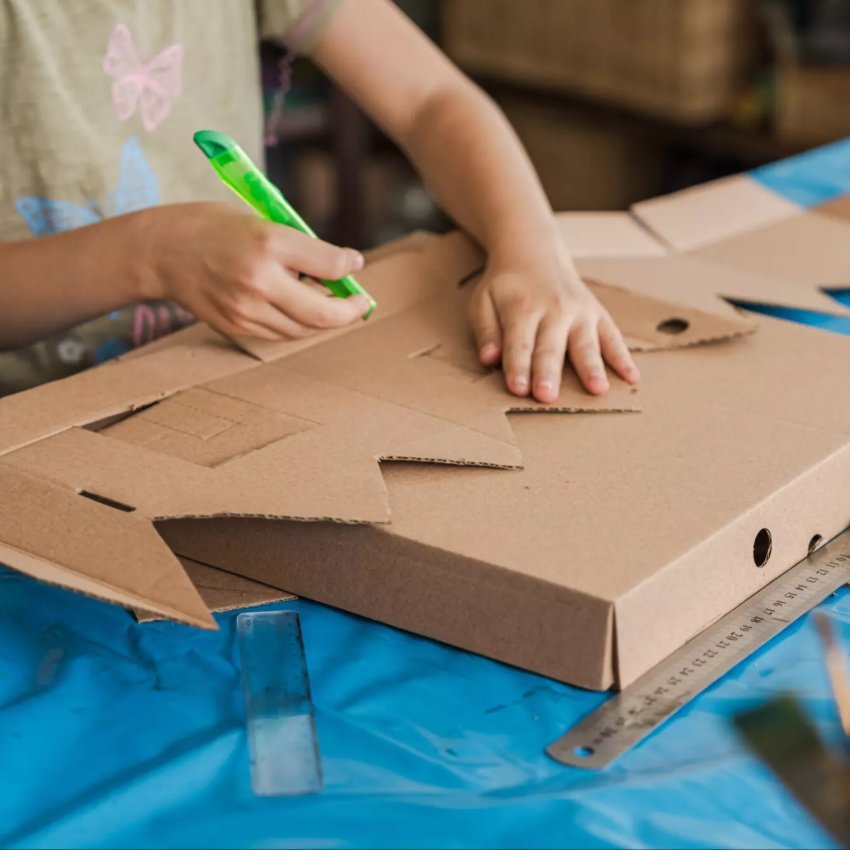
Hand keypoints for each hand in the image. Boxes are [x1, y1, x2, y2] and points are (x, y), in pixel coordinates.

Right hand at [135, 202, 370, 339]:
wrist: (160, 250)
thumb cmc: (213, 226)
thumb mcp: (260, 218)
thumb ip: (300, 245)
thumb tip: (343, 266)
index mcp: (269, 241)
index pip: (330, 264)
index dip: (350, 266)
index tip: (354, 263)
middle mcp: (259, 279)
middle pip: (324, 312)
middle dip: (350, 310)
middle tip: (359, 302)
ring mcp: (246, 309)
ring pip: (305, 329)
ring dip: (324, 319)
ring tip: (330, 303)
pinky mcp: (237, 326)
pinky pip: (281, 334)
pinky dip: (298, 324)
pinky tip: (300, 309)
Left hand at [468, 251, 639, 401]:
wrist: (533, 251)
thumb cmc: (505, 286)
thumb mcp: (483, 302)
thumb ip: (486, 330)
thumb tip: (489, 358)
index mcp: (522, 308)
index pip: (519, 343)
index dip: (518, 367)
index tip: (518, 389)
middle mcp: (554, 310)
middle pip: (550, 347)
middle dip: (549, 373)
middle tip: (548, 397)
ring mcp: (579, 312)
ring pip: (585, 343)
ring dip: (592, 367)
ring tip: (598, 390)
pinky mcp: (598, 314)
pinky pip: (613, 336)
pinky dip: (623, 356)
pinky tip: (631, 377)